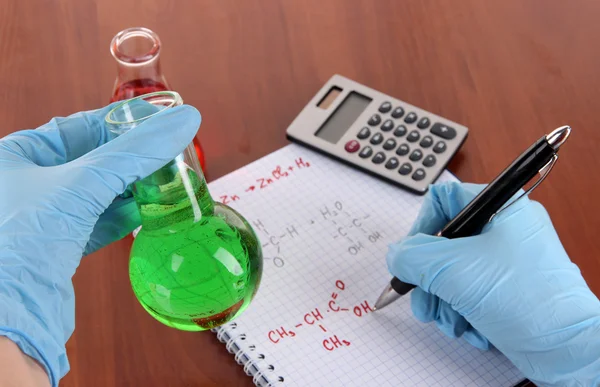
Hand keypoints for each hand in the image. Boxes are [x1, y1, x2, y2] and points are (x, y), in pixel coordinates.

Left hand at [0, 103, 200, 385]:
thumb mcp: (84, 182)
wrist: (8, 315)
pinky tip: (146, 211)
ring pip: (98, 192)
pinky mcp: (57, 248)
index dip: (123, 122)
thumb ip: (136, 151)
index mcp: (17, 155)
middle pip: (93, 159)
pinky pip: (96, 221)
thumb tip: (183, 121)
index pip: (81, 126)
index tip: (159, 121)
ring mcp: (43, 217)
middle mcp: (26, 183)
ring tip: (165, 180)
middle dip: (131, 158)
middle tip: (168, 153)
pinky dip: (122, 215)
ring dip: (132, 188)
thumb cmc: (23, 241)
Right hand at [386, 181, 599, 385]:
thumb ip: (413, 256)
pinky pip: (469, 292)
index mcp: (500, 207)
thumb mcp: (452, 269)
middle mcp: (504, 230)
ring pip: (453, 272)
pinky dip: (461, 312)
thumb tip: (396, 254)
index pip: (444, 199)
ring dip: (442, 301)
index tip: (413, 255)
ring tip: (449, 322)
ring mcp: (506, 260)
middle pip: (444, 244)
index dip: (422, 226)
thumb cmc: (523, 297)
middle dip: (429, 279)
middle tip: (423, 300)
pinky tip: (468, 328)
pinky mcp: (507, 288)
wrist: (565, 347)